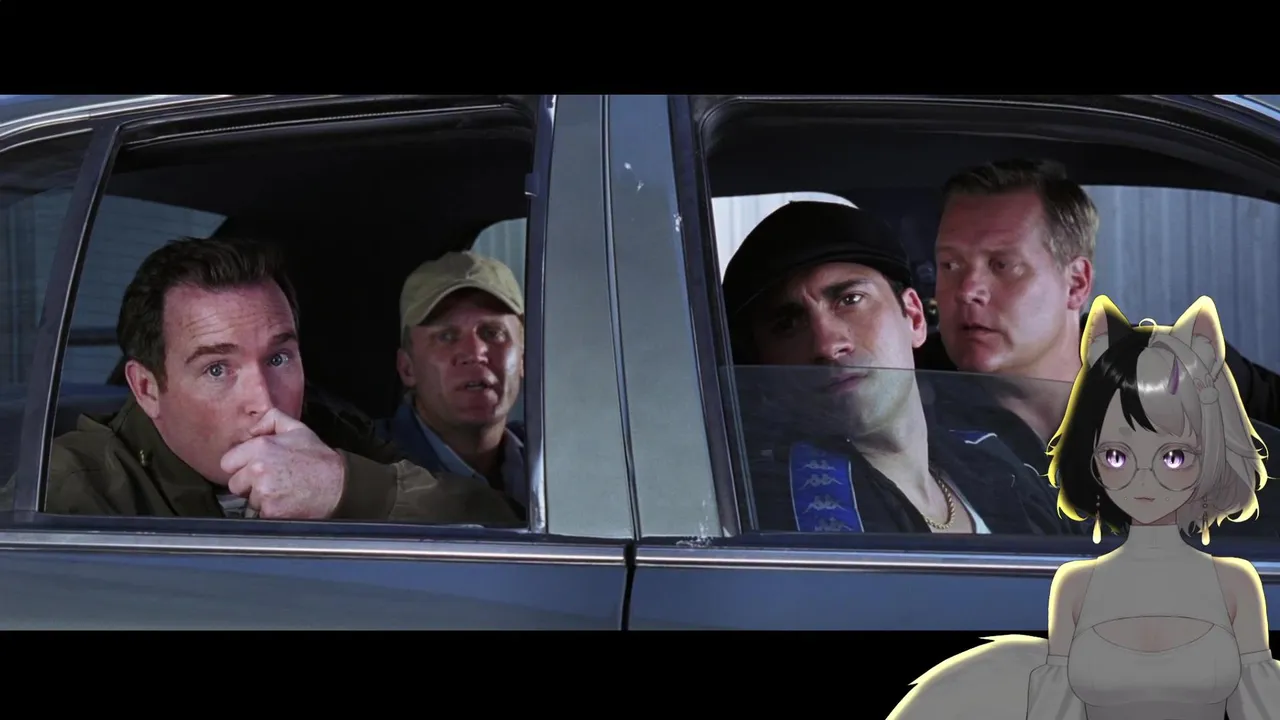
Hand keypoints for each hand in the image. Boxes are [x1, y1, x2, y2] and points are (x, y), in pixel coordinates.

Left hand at [220, 408, 344, 519]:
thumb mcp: (298, 429)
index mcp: (260, 447)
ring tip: (282, 491)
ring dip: (261, 499)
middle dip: (248, 484)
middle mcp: (258, 469)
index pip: (227, 462)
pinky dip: (271, 511)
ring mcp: (263, 492)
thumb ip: (271, 419)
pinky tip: (286, 502)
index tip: (253, 469)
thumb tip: (252, 427)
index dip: (240, 466)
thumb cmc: (319, 459)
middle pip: (234, 484)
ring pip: (248, 500)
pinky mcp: (270, 511)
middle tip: (270, 481)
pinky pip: (259, 514)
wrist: (339, 485)